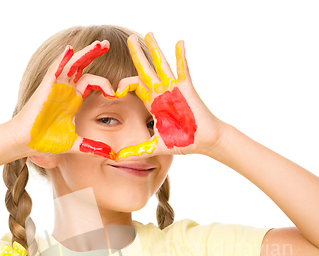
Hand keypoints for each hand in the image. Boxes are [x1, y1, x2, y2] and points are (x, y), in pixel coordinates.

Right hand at [8, 40, 114, 156]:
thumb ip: (93, 147)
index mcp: (73, 99)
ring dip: (83, 53)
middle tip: (106, 44)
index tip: (114, 93)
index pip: (92, 82)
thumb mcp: (76, 144)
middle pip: (81, 66)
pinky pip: (55, 70)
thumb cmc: (45, 141)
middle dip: (94, 54)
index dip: (104, 84)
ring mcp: (56, 87)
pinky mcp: (46, 88)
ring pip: (71, 64)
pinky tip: (70, 50)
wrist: (26, 143)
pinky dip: (62, 59)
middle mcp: (66, 90)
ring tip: (97, 44)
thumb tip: (112, 155)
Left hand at [115, 32, 222, 158]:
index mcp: (152, 103)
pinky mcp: (186, 88)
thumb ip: (136, 150)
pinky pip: (182, 69)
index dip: (123, 85)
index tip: (115, 91)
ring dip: (155, 49)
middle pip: (145, 70)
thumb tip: (117, 158)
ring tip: (148, 33)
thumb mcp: (155, 146)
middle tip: (129, 40)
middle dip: (137, 55)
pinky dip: (181, 56)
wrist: (203, 141)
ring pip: (161, 65)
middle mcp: (161, 92)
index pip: (135, 87)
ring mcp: (174, 88)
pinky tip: (178, 42)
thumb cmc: (183, 141)